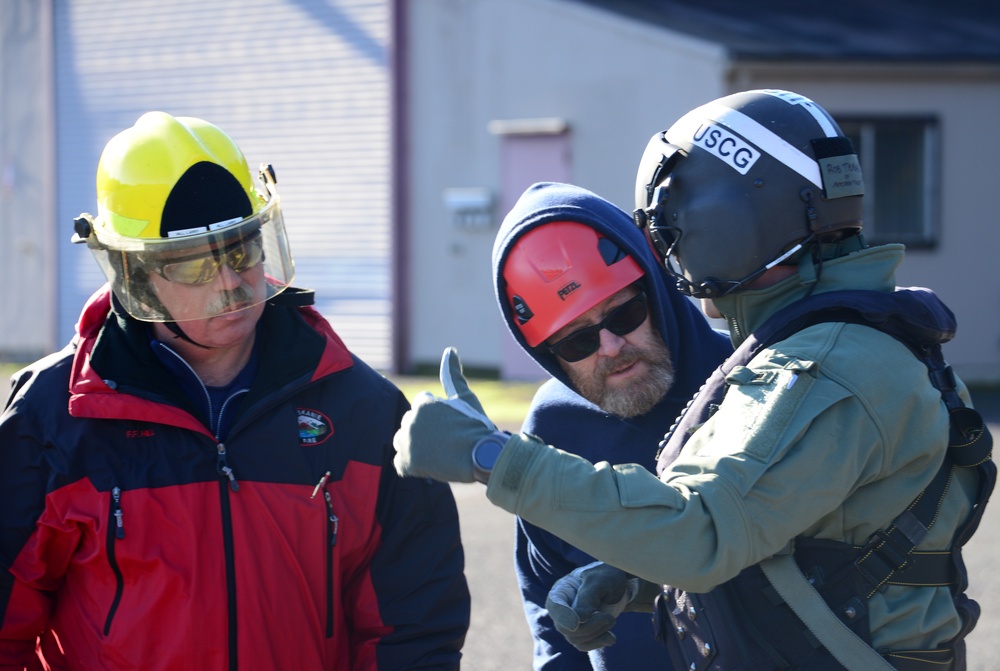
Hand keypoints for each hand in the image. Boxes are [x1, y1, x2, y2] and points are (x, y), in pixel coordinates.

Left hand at [393, 347, 497, 481]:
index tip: (450, 426)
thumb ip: (452, 374)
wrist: (482, 457)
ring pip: (402, 441)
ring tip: (436, 452)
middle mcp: (410, 419)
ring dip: (414, 446)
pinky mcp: (405, 463)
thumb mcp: (465, 397)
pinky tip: (430, 464)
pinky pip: (401, 463)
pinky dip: (412, 465)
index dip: (437, 418)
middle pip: (411, 424)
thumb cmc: (476, 427)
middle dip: (424, 431)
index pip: (422, 407)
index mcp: (423, 402)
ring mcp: (407, 442)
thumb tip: (449, 349)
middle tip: (446, 441)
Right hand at [545, 562, 640, 650]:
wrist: (616, 584)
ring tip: (612, 620)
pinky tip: (611, 636)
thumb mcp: (598, 583)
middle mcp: (561, 608)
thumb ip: (587, 599)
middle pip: (565, 628)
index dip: (565, 617)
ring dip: (597, 633)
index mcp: (560, 591)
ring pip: (575, 639)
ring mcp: (568, 622)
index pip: (555, 607)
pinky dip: (598, 643)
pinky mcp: (579, 634)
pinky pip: (583, 645)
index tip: (580, 621)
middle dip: (590, 626)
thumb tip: (578, 621)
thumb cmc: (605, 578)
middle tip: (610, 618)